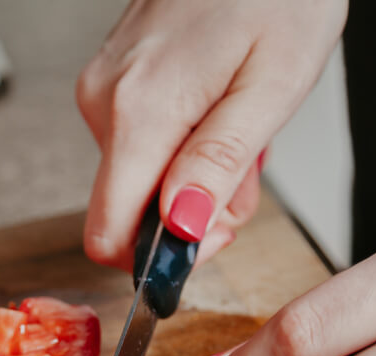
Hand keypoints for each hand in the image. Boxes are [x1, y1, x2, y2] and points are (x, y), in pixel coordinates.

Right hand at [76, 0, 346, 268]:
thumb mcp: (270, 89)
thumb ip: (217, 167)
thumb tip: (180, 231)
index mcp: (138, 112)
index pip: (109, 236)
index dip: (161, 259)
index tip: (214, 235)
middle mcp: (105, 102)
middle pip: (127, 212)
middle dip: (192, 213)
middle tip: (246, 170)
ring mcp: (105, 87)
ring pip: (139, 179)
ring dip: (195, 176)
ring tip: (241, 122)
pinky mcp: (115, 78)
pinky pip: (141, 143)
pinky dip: (186, 144)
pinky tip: (220, 105)